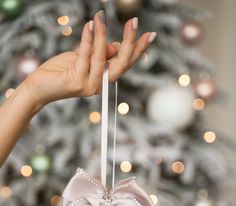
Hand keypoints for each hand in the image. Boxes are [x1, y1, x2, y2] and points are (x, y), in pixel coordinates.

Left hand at [24, 10, 156, 109]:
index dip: (137, 50)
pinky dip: (88, 39)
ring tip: (102, 17)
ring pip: (102, 58)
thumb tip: (114, 46)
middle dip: (130, 43)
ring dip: (103, 35)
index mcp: (103, 79)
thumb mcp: (82, 59)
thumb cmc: (60, 72)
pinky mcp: (77, 82)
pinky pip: (85, 56)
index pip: (124, 64)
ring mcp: (89, 85)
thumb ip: (98, 54)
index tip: (149, 35)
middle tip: (134, 22)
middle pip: (121, 64)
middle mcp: (99, 85)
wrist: (39, 87)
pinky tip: (90, 25)